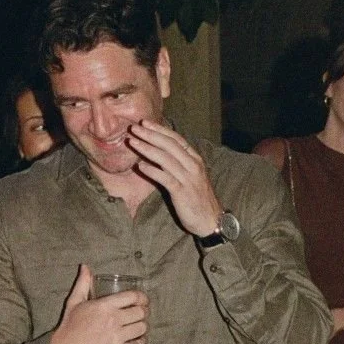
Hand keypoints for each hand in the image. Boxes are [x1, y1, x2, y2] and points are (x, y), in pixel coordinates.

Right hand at [51, 265, 148, 343]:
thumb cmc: (70, 326)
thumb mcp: (74, 301)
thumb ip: (82, 283)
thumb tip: (85, 267)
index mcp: (104, 306)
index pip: (133, 297)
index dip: (142, 297)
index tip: (143, 300)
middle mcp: (113, 320)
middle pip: (141, 312)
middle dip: (144, 311)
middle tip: (142, 313)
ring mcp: (117, 337)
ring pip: (141, 328)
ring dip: (142, 326)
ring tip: (139, 326)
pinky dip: (140, 342)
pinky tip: (137, 340)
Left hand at [124, 120, 221, 236]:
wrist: (210, 221)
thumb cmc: (198, 199)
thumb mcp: (191, 176)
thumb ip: (178, 163)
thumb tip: (159, 153)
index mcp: (195, 159)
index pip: (176, 139)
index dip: (160, 130)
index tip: (145, 123)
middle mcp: (193, 165)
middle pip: (169, 145)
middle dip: (150, 135)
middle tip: (134, 128)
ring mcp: (188, 178)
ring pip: (165, 159)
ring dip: (147, 149)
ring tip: (133, 142)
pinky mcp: (182, 192)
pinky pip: (165, 178)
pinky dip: (152, 171)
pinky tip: (140, 166)